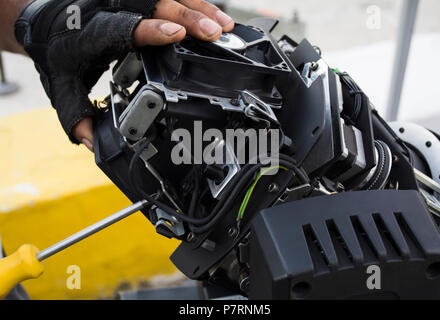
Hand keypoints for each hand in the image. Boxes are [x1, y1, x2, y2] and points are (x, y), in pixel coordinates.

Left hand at [14, 0, 233, 151]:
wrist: (45, 18)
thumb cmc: (56, 51)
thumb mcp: (61, 85)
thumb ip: (76, 115)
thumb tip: (91, 143)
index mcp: (92, 32)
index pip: (125, 28)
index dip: (150, 30)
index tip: (175, 35)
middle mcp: (110, 8)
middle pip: (154, 5)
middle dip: (187, 18)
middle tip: (213, 34)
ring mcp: (125, 0)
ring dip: (198, 10)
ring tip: (223, 28)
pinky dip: (194, 5)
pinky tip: (215, 16)